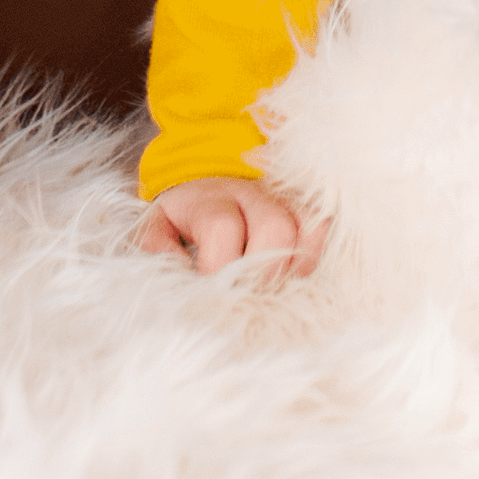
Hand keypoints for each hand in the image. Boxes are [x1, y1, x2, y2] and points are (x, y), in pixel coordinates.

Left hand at [135, 174, 324, 276]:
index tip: (208, 294)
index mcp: (209, 199)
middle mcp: (251, 193)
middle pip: (273, 227)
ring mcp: (282, 199)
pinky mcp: (302, 206)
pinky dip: (311, 254)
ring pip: (305, 228)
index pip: (222, 227)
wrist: (207, 181)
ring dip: (289, 268)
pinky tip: (288, 274)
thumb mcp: (156, 226)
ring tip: (267, 289)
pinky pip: (321, 226)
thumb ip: (157, 247)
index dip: (218, 267)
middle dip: (260, 273)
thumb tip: (178, 273)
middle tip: (244, 297)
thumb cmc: (183, 217)